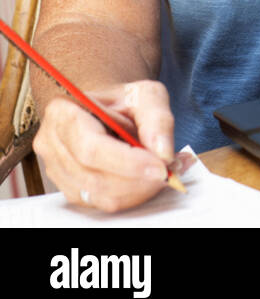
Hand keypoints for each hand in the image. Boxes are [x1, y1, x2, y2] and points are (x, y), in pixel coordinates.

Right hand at [32, 79, 192, 212]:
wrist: (108, 110)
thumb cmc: (124, 101)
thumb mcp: (146, 95)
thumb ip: (158, 119)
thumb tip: (163, 152)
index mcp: (62, 112)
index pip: (91, 147)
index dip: (127, 162)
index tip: (160, 166)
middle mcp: (51, 143)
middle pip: (94, 176)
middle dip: (136, 178)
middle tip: (169, 171)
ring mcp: (57, 170)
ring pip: (99, 195)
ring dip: (137, 189)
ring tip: (163, 171)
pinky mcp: (69, 189)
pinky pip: (102, 203)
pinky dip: (131, 195)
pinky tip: (147, 179)